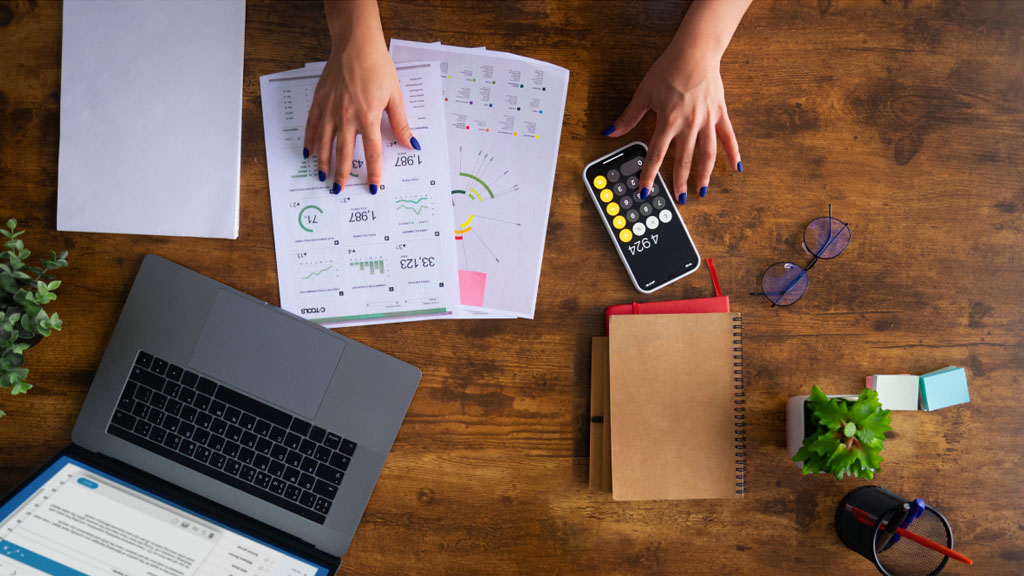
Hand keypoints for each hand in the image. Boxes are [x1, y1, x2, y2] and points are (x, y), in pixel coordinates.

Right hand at [303, 32, 417, 194]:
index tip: (373, 187)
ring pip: (325, 142)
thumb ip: (401, 123)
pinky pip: (313, 125)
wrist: (356, 44)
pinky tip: (309, 152)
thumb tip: (412, 145)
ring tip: (321, 177)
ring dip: (323, 162)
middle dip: (341, 174)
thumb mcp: (394, 96)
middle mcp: (346, 116)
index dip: (373, 172)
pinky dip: (310, 140)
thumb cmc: (378, 67)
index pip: (371, 152)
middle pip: (343, 152)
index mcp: (368, 116)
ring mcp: (330, 109)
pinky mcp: (320, 100)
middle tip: (339, 190)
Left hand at [605, 46, 739, 204]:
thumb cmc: (669, 70)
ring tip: (702, 190)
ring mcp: (706, 121)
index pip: (655, 155)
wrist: (694, 52)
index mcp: (668, 122)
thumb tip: (611, 132)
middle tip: (678, 199)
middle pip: (683, 160)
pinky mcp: (720, 113)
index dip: (649, 175)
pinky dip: (733, 152)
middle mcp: (689, 125)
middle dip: (679, 182)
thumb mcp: (644, 94)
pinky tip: (736, 167)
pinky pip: (728, 137)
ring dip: (704, 174)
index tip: (645, 191)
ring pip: (707, 154)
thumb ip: (629, 117)